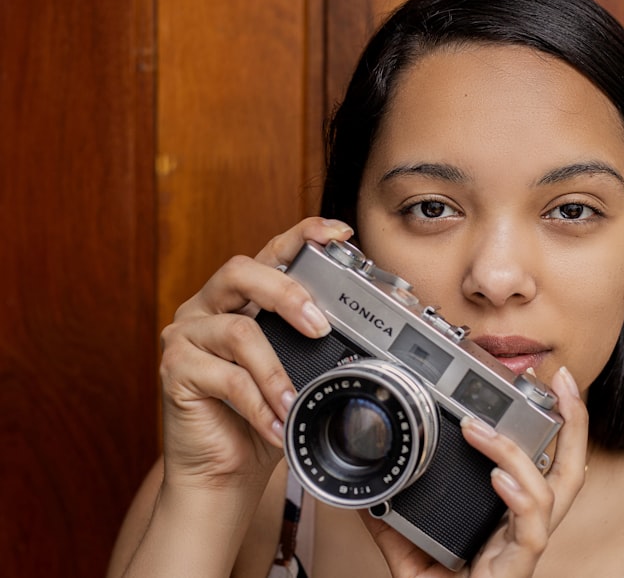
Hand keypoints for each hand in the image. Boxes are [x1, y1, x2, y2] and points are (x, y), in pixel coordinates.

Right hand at [157, 217, 353, 492]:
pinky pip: (225, 378)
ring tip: (295, 402)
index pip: (272, 252)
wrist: (224, 472)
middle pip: (243, 271)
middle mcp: (210, 306)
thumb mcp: (299, 372)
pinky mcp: (174, 369)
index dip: (303, 235)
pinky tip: (275, 424)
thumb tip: (367, 332)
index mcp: (243, 297)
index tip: (339, 233)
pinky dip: (258, 404)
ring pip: (238, 331)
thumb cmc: (265, 418)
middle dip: (287, 293)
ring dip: (275, 371)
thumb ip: (316, 344)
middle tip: (319, 326)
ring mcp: (187, 334)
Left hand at [361, 365, 588, 577]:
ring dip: (519, 452)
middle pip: (570, 468)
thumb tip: (368, 492)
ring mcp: (524, 548)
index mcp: (509, 519)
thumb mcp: (411, 560)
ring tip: (481, 429)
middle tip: (560, 380)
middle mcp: (525, 529)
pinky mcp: (516, 570)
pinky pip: (531, 530)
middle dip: (574, 421)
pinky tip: (499, 479)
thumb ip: (393, 526)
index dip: (551, 425)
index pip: (543, 463)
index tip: (540, 385)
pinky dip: (520, 497)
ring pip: (556, 491)